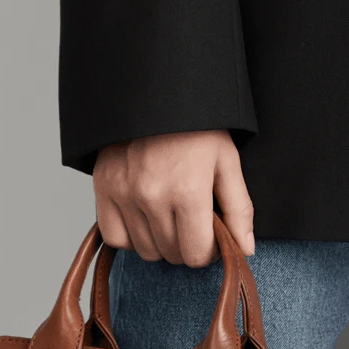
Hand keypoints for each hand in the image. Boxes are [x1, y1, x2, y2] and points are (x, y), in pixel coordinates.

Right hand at [93, 131, 255, 265]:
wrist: (157, 94)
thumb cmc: (198, 127)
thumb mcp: (227, 162)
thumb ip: (238, 209)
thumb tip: (245, 250)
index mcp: (188, 191)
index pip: (197, 254)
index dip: (210, 251)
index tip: (212, 235)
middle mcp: (153, 196)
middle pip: (173, 254)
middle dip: (188, 246)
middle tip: (194, 223)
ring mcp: (124, 193)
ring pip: (145, 250)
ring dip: (161, 243)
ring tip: (171, 217)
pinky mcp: (103, 188)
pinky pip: (115, 237)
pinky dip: (130, 236)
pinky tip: (145, 219)